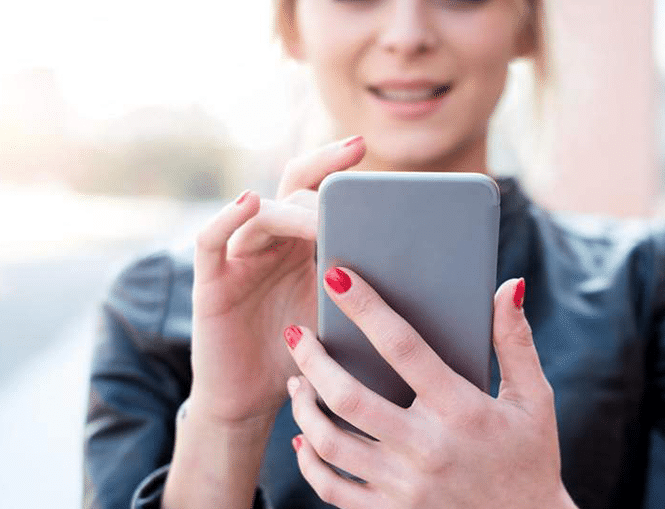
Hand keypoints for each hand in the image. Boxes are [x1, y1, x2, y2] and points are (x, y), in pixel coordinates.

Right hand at [187, 135, 365, 426]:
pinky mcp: (211, 284)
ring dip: (292, 210)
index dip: (333, 167)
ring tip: (322, 213)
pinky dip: (227, 219)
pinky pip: (212, 241)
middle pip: (290, 190)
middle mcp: (271, 244)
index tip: (362, 146)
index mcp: (302, 247)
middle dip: (321, 173)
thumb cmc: (306, 359)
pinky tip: (250, 203)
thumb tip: (427, 273)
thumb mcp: (343, 317)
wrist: (256, 401)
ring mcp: (239, 260)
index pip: (315, 192)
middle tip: (352, 159)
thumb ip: (366, 289)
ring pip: (260, 214)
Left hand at [283, 267, 577, 508]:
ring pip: (331, 443)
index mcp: (462, 410)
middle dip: (313, 360)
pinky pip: (333, 490)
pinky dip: (310, 463)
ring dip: (304, 407)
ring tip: (297, 381)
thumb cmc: (531, 457)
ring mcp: (404, 486)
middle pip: (349, 398)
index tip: (337, 277)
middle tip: (296, 335)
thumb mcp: (534, 399)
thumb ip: (515, 342)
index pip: (403, 347)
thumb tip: (506, 287)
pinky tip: (304, 438)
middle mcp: (427, 448)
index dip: (366, 308)